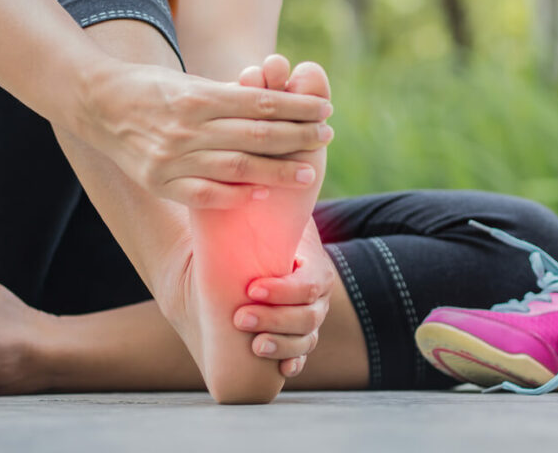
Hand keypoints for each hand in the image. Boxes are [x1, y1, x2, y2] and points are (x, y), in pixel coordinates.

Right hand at [76, 58, 333, 208]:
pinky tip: (261, 195)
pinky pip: (205, 195)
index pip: (261, 103)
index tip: (325, 111)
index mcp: (198, 95)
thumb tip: (276, 101)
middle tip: (327, 138)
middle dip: (298, 137)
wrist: (97, 103)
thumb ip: (228, 95)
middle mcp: (187, 126)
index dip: (297, 108)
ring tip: (307, 172)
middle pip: (256, 135)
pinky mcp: (159, 182)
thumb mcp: (190, 81)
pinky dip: (236, 196)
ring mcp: (172, 157)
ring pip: (237, 167)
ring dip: (278, 171)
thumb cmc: (153, 88)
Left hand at [232, 218, 336, 377]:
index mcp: (315, 267)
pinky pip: (301, 357)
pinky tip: (280, 369)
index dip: (283, 291)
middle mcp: (318, 297)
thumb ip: (264, 212)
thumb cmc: (258, 235)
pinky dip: (293, 364)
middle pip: (308, 316)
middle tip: (240, 317)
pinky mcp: (296, 339)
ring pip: (306, 340)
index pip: (309, 285)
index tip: (251, 288)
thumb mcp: (265, 221)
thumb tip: (251, 189)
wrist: (253, 256)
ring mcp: (310, 320)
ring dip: (281, 345)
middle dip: (275, 319)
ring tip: (254, 345)